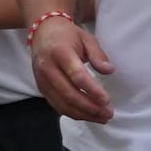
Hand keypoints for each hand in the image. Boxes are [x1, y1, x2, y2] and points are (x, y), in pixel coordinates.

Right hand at [26, 10, 115, 127]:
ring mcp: (42, 80)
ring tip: (102, 118)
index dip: (92, 90)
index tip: (107, 100)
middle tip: (108, 114)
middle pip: (69, 94)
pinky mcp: (41, 87)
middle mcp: (48, 68)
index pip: (76, 76)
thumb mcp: (86, 38)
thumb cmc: (67, 35)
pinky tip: (87, 115)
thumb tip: (109, 71)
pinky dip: (72, 113)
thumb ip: (98, 55)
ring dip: (83, 114)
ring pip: (62, 103)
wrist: (42, 32)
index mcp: (60, 53)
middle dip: (90, 107)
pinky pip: (56, 105)